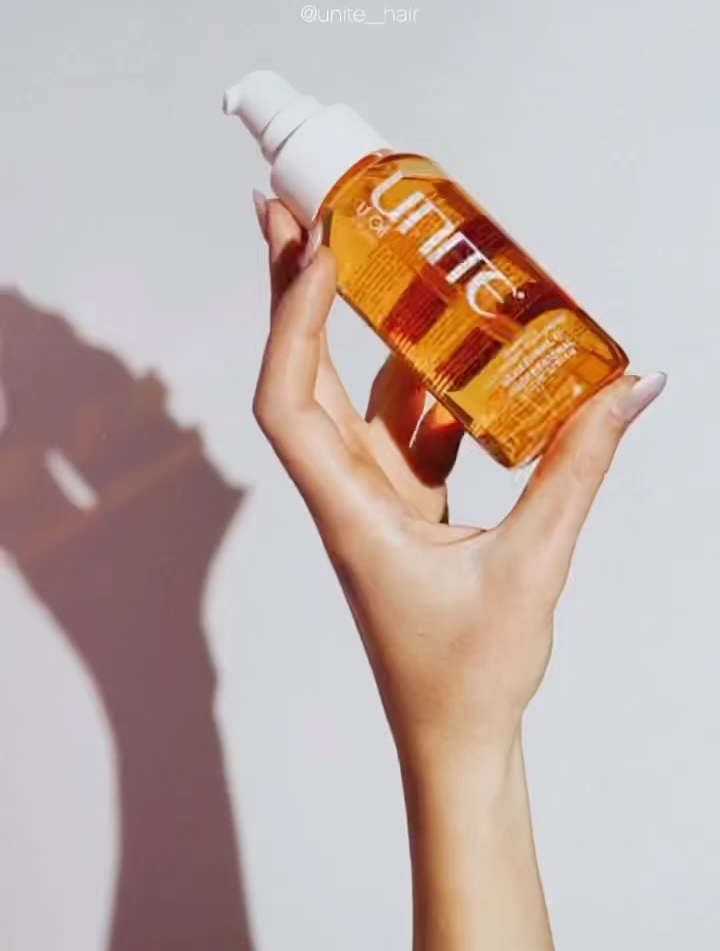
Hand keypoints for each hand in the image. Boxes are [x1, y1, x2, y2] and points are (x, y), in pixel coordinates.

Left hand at [252, 198, 665, 775]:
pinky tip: (456, 350)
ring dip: (356, 330)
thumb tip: (630, 388)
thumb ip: (578, 472)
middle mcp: (349, 498)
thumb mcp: (533, 566)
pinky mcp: (406, 512)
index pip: (293, 403)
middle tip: (294, 208)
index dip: (296, 322)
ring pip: (351, 400)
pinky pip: (404, 432)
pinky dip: (424, 386)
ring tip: (371, 251)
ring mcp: (375, 503)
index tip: (319, 249)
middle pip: (303, 380)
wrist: (454, 741)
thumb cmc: (469, 676)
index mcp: (351, 515)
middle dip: (295, 292)